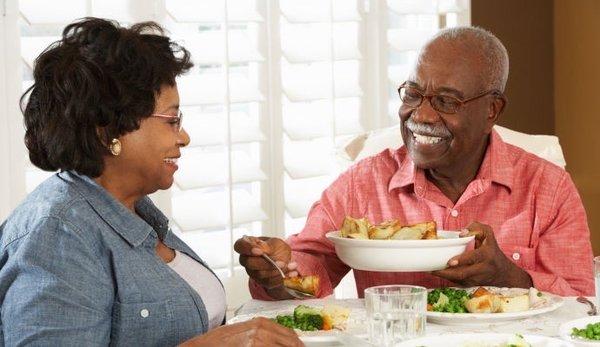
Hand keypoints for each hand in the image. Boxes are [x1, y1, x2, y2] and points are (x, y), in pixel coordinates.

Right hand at [179, 317, 303, 346]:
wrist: (204, 346)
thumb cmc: (221, 340)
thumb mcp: (245, 331)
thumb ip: (264, 334)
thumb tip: (283, 341)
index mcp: (261, 323)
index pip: (289, 335)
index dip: (297, 344)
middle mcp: (261, 331)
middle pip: (291, 344)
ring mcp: (257, 342)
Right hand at [234, 236, 297, 294]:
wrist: (284, 259)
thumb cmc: (276, 248)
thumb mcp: (275, 243)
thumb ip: (268, 246)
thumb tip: (262, 249)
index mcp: (246, 246)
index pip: (239, 246)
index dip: (247, 249)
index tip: (260, 251)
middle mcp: (246, 260)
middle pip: (250, 263)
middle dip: (266, 263)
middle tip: (281, 262)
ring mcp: (252, 272)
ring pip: (260, 274)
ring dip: (278, 270)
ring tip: (292, 265)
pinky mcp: (261, 282)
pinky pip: (270, 282)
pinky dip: (283, 277)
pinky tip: (292, 272)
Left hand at [432, 222, 532, 287]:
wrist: (503, 273)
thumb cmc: (492, 249)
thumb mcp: (488, 234)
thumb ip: (476, 228)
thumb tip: (461, 233)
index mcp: (486, 255)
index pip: (473, 258)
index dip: (462, 260)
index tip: (450, 262)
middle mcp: (482, 268)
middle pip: (463, 274)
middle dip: (447, 273)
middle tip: (433, 269)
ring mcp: (477, 279)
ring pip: (458, 280)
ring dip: (444, 276)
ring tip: (430, 271)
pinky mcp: (472, 285)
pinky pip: (457, 283)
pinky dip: (447, 279)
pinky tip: (437, 273)